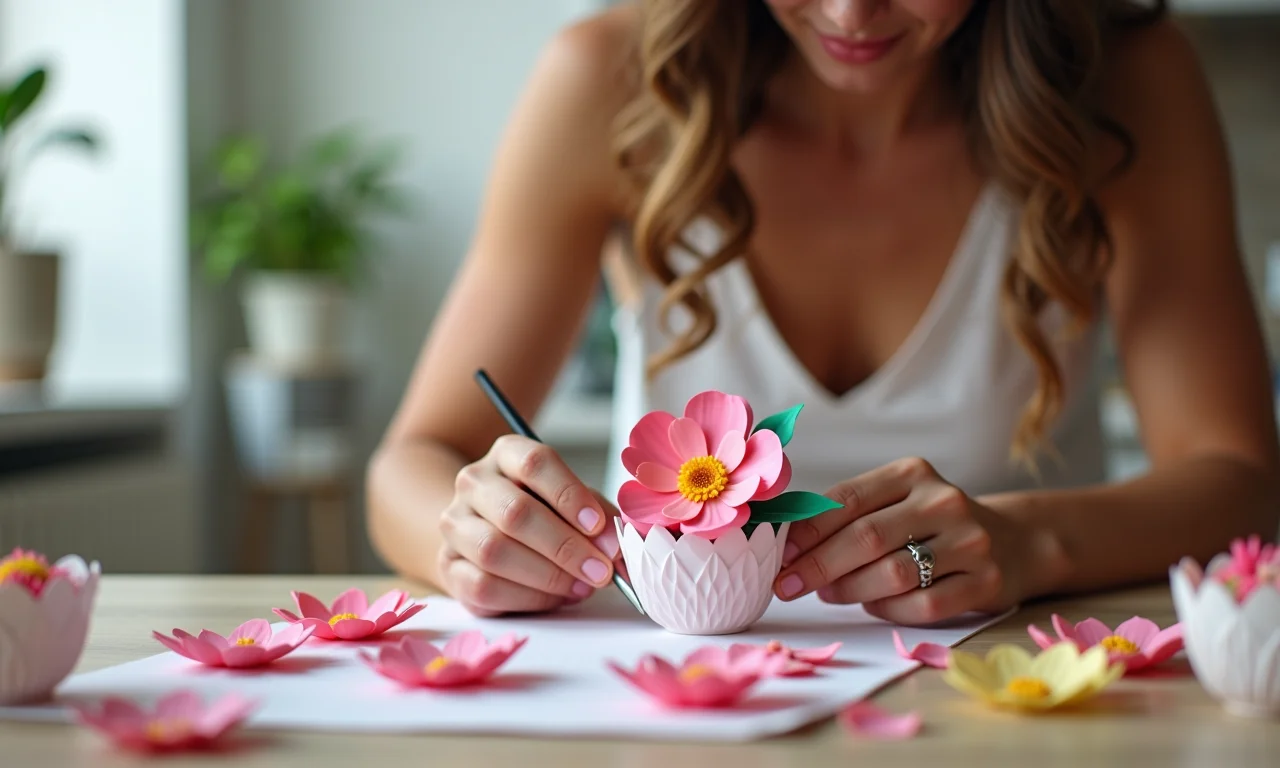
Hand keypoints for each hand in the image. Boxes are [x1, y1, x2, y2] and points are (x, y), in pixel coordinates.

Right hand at [438, 435, 620, 616]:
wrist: (485, 530)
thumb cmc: (541, 513)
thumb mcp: (573, 501)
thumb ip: (599, 517)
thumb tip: (621, 548)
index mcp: (507, 454)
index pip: (535, 463)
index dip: (569, 495)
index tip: (598, 526)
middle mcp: (474, 483)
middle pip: (515, 512)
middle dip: (565, 546)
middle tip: (601, 569)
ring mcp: (455, 524)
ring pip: (495, 551)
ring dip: (548, 575)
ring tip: (582, 586)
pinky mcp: (448, 565)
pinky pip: (484, 586)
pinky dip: (528, 597)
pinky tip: (554, 597)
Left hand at [773, 457, 1025, 624]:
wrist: (1015, 541)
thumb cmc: (933, 524)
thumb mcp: (897, 501)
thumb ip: (850, 514)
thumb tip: (788, 544)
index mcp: (913, 473)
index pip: (848, 499)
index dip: (808, 529)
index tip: (779, 553)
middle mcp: (944, 501)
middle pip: (866, 538)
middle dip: (818, 565)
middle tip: (787, 585)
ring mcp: (970, 542)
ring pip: (892, 574)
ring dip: (849, 590)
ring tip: (828, 594)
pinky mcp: (985, 582)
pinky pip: (922, 605)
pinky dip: (888, 609)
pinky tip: (873, 605)